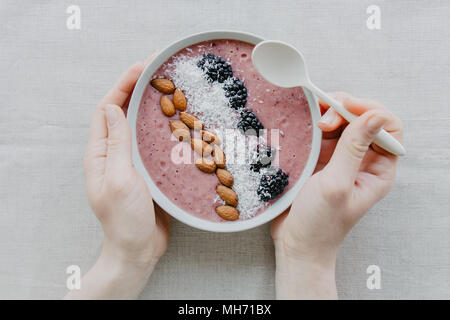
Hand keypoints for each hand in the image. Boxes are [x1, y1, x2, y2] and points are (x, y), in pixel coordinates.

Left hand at [65, 61, 170, 298]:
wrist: (137, 249)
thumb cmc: (124, 219)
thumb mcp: (119, 178)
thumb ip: (116, 143)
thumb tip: (111, 106)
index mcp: (100, 153)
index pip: (107, 109)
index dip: (121, 85)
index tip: (143, 67)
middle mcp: (113, 154)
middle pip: (122, 113)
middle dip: (137, 89)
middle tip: (160, 72)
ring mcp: (130, 162)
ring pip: (138, 126)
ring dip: (151, 107)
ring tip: (171, 90)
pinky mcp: (146, 172)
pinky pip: (153, 143)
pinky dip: (163, 129)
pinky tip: (179, 123)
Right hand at [271, 93, 402, 298]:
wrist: (295, 241)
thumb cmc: (320, 222)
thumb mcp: (337, 184)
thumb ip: (354, 148)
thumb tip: (376, 115)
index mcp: (378, 169)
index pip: (388, 128)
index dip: (370, 111)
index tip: (345, 107)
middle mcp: (362, 160)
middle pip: (362, 119)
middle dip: (344, 110)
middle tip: (323, 120)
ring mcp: (339, 157)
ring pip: (340, 121)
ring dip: (326, 113)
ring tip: (312, 120)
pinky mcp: (319, 158)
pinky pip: (319, 131)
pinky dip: (312, 123)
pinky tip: (302, 125)